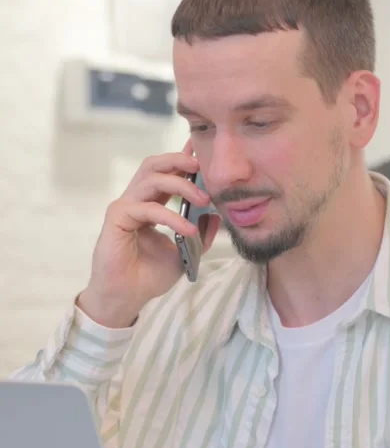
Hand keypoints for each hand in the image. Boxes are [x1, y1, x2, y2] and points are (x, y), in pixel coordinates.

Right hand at [77, 146, 220, 326]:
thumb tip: (215, 216)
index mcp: (149, 204)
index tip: (201, 150)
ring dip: (181, 185)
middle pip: (154, 165)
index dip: (182, 159)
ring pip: (151, 179)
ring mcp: (125, 207)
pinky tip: (188, 229)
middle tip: (202, 167)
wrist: (127, 298)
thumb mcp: (184, 253)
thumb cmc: (149, 276)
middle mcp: (136, 201)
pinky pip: (148, 209)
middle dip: (179, 160)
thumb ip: (200, 235)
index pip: (166, 173)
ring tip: (203, 199)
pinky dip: (171, 217)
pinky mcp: (117, 218)